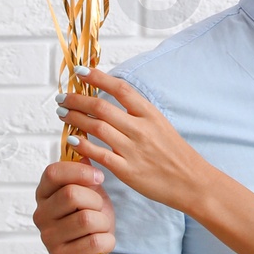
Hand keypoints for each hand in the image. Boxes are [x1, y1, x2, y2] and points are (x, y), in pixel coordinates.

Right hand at [33, 159, 115, 253]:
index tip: (98, 178)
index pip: (53, 172)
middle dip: (96, 201)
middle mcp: (41, 215)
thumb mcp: (88, 193)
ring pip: (87, 219)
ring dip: (103, 223)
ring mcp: (49, 239)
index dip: (80, 171)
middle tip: (98, 210)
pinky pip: (95, 242)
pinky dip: (108, 241)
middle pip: (72, 194)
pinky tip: (102, 244)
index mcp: (44, 194)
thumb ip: (83, 172)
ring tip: (99, 229)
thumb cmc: (88, 224)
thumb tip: (82, 143)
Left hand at [59, 68, 207, 213]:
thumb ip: (138, 113)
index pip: (120, 88)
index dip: (98, 78)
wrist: (192, 182)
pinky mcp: (127, 170)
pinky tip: (71, 140)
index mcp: (150, 114)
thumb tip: (113, 99)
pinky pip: (99, 154)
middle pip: (102, 107)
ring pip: (96, 128)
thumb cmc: (176, 153)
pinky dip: (83, 145)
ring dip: (75, 119)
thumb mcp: (161, 124)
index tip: (81, 72)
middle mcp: (140, 129)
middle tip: (62, 98)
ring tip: (62, 114)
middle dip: (77, 100)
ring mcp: (133, 150)